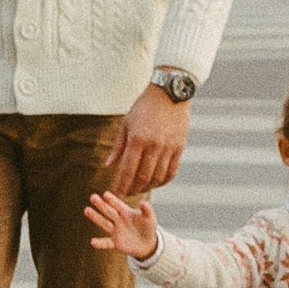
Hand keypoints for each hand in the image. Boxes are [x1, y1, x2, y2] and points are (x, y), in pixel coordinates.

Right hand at [85, 185, 161, 259]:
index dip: (113, 200)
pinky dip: (100, 243)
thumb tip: (143, 202)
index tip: (105, 194)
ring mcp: (116, 231)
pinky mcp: (115, 243)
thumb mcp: (150, 218)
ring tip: (86, 210)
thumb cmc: (148, 227)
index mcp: (126, 212)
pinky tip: (92, 242)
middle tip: (92, 197)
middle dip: (101, 205)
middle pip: (109, 211)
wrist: (147, 244)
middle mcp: (118, 220)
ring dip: (96, 217)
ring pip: (104, 223)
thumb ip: (147, 210)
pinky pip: (106, 243)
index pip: (118, 205)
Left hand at [103, 83, 190, 198]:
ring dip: (147, 187)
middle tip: (126, 194)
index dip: (121, 185)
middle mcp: (154, 145)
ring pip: (157, 177)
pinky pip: (171, 171)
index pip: (127, 170)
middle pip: (142, 177)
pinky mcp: (179, 147)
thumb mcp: (126, 123)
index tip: (115, 194)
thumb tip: (108, 166)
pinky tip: (155, 182)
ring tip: (139, 189)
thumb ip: (118, 147)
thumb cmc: (144, 107)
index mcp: (137, 139)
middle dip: (132, 189)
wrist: (170, 93)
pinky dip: (163, 181)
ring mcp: (168, 147)